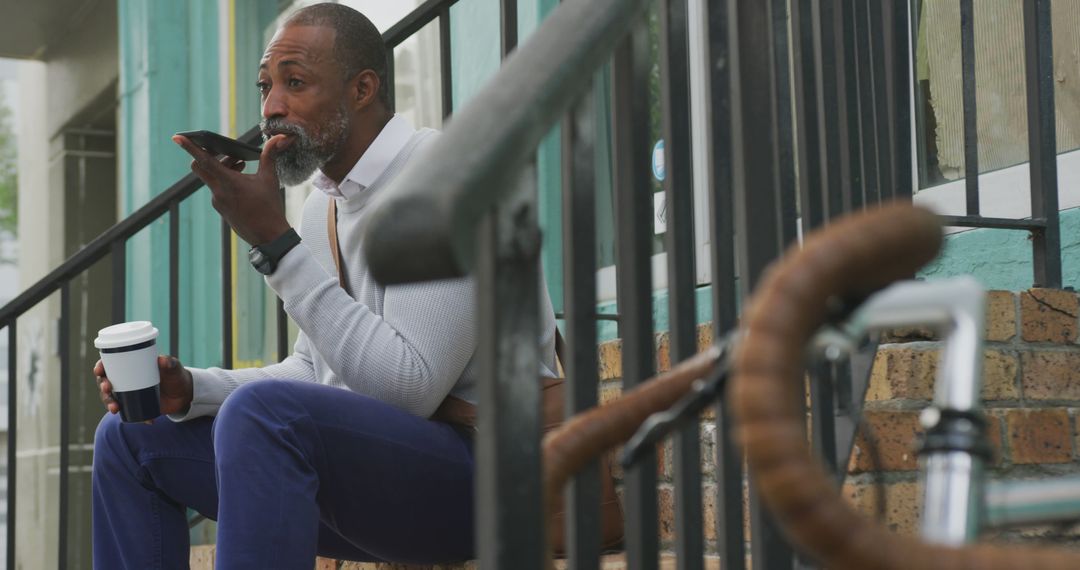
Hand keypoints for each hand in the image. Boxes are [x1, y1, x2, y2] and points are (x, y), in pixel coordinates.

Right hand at [93, 356, 193, 417]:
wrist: (185, 394)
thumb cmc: (176, 375)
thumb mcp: (174, 368)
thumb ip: (170, 363)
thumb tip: (162, 360)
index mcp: (131, 366)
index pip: (110, 365)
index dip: (100, 367)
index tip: (99, 371)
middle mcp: (126, 380)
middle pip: (106, 382)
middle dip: (102, 387)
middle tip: (107, 388)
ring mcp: (130, 394)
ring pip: (112, 398)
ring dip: (109, 403)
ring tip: (115, 408)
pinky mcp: (135, 406)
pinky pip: (126, 412)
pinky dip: (131, 417)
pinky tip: (140, 420)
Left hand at [172, 133, 292, 245]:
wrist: (269, 237)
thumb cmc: (270, 208)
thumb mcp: (270, 179)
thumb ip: (269, 156)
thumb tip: (279, 138)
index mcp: (229, 182)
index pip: (204, 160)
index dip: (190, 147)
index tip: (178, 137)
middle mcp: (218, 192)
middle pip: (200, 167)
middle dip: (209, 156)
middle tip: (227, 153)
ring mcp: (217, 202)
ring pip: (210, 178)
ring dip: (221, 168)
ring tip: (242, 167)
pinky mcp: (221, 209)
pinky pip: (217, 189)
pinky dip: (224, 181)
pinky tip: (241, 182)